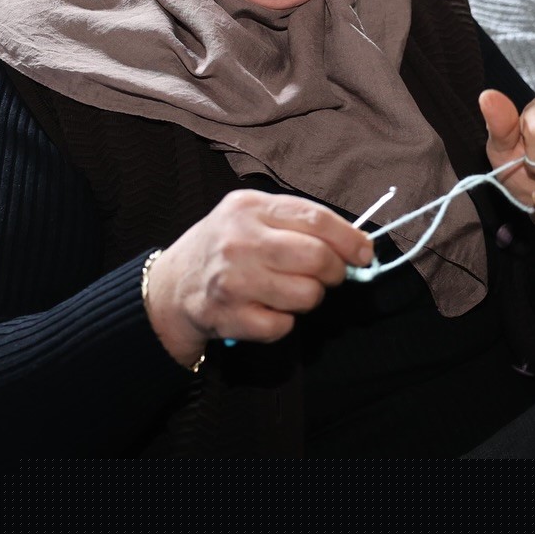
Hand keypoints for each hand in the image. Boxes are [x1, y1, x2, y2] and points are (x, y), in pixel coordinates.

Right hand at [142, 190, 373, 365]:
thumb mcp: (252, 218)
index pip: (316, 219)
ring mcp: (232, 279)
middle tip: (328, 276)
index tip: (364, 253)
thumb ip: (298, 223)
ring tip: (290, 292)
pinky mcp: (228, 316)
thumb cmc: (223, 248)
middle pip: (318, 258)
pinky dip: (283, 323)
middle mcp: (239, 240)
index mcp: (250, 207)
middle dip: (335, 272)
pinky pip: (283, 326)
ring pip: (307, 295)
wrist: (169, 287)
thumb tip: (357, 245)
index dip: (350, 239)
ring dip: (309, 299)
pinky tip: (266, 310)